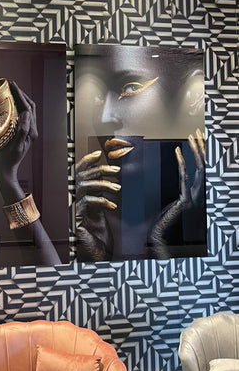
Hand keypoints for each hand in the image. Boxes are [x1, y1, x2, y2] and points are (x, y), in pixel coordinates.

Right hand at [0, 81, 37, 203]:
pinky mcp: (21, 133)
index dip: (21, 95)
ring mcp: (27, 132)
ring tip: (8, 91)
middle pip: (29, 106)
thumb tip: (26, 113)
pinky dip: (15, 107)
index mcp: (31, 132)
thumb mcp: (15, 146)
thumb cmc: (7, 161)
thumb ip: (23, 130)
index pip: (29, 107)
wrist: (5, 173)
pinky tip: (6, 104)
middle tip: (10, 85)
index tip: (12, 85)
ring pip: (26, 110)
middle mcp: (31, 130)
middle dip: (21, 94)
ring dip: (18, 99)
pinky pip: (20, 116)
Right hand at [75, 150, 119, 260]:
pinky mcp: (74, 218)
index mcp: (76, 198)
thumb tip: (104, 181)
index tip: (99, 154)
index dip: (86, 162)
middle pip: (80, 176)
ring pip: (82, 186)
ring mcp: (71, 209)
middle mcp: (70, 201)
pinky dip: (101, 200)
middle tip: (116, 170)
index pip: (78, 174)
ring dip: (102, 184)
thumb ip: (98, 197)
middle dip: (99, 170)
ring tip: (117, 188)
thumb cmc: (98, 239)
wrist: (97, 259)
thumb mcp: (100, 214)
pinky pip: (86, 201)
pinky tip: (112, 206)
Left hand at [150, 128, 204, 257]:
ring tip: (192, 136)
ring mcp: (196, 197)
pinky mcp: (187, 200)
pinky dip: (182, 163)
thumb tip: (177, 181)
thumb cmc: (167, 223)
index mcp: (199, 193)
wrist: (163, 238)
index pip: (204, 168)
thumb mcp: (175, 205)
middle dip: (203, 147)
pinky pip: (185, 178)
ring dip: (196, 151)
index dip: (203, 153)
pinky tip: (177, 151)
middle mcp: (201, 194)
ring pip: (200, 169)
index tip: (199, 138)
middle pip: (206, 165)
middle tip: (199, 132)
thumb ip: (179, 193)